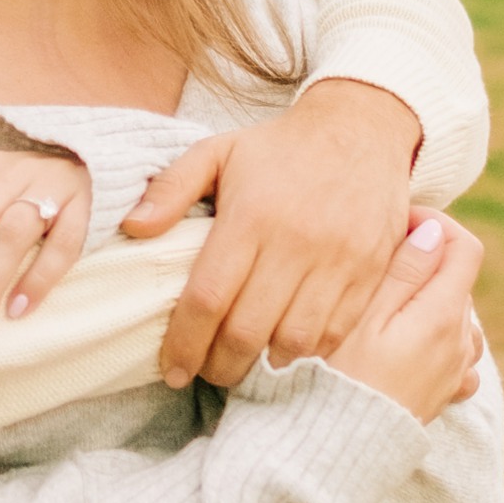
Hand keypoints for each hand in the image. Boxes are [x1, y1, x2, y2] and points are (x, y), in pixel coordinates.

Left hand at [121, 80, 419, 388]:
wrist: (360, 129)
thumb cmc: (278, 147)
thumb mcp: (216, 151)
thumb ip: (171, 188)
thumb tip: (133, 227)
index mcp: (251, 217)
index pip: (208, 298)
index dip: (185, 342)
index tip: (171, 368)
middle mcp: (295, 244)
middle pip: (248, 330)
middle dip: (219, 365)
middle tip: (203, 373)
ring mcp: (338, 261)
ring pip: (294, 341)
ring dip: (262, 364)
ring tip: (241, 364)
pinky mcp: (370, 272)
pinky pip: (336, 332)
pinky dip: (308, 353)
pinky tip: (284, 350)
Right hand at [327, 212, 484, 422]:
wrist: (336, 446)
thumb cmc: (339, 376)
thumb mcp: (362, 314)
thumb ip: (402, 271)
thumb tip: (433, 233)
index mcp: (441, 315)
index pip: (464, 248)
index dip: (435, 224)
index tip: (396, 224)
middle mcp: (458, 342)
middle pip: (457, 279)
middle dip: (424, 259)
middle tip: (373, 260)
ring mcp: (454, 370)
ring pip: (457, 315)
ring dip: (429, 298)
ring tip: (386, 302)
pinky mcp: (443, 393)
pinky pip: (455, 353)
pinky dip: (437, 337)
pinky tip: (407, 341)